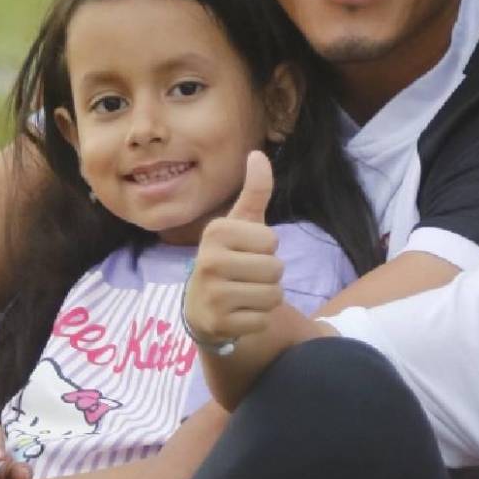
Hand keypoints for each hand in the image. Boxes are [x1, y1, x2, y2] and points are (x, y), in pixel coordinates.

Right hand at [183, 150, 282, 348]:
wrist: (203, 307)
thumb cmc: (230, 258)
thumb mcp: (241, 224)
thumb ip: (254, 191)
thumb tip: (258, 154)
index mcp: (215, 232)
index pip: (271, 240)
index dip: (266, 248)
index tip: (245, 251)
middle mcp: (208, 261)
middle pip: (276, 268)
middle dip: (269, 274)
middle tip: (245, 276)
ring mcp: (212, 295)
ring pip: (274, 295)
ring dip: (266, 297)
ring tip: (244, 294)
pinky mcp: (219, 324)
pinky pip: (264, 319)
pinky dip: (258, 318)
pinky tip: (239, 314)